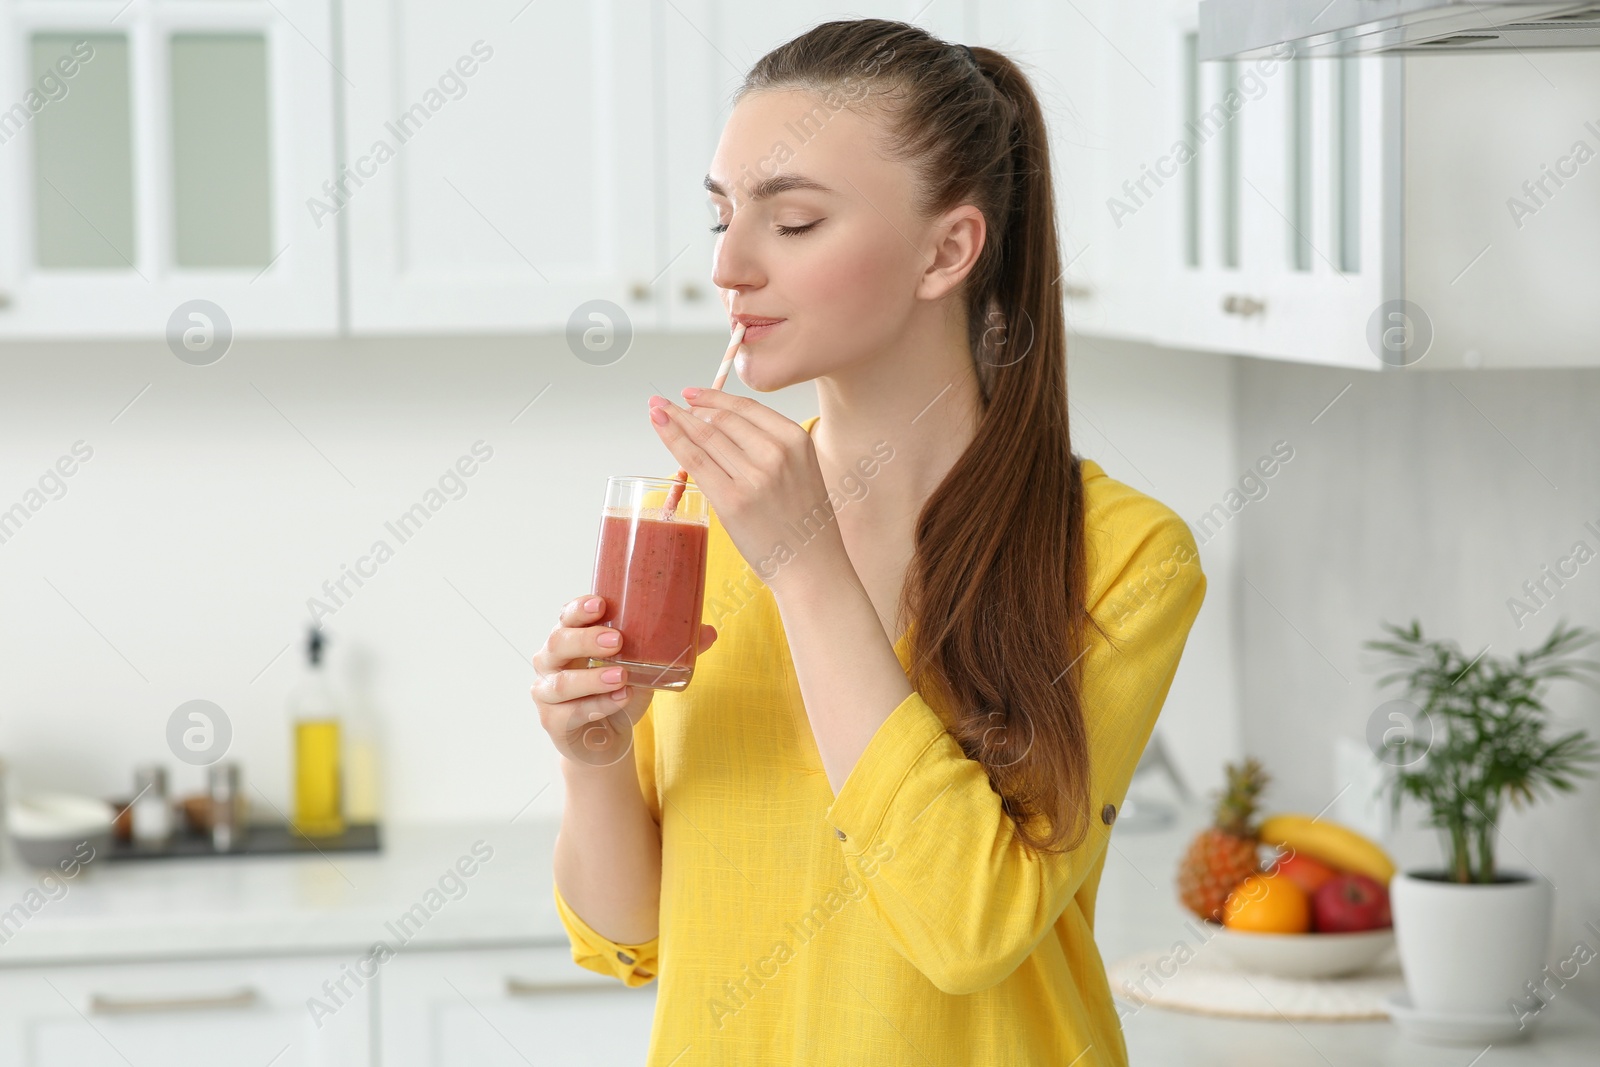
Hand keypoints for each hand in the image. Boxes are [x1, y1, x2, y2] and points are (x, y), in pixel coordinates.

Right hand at [532, 593, 716, 765]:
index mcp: (570, 636)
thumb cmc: (618, 691)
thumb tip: (709, 632)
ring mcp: (547, 691)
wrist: (603, 738)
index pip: (566, 615)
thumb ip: (670, 650)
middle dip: (587, 640)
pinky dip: (596, 706)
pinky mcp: (552, 720)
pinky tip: (619, 701)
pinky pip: (570, 713)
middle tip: (618, 641)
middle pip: (558, 643)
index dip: (579, 608)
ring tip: (621, 677)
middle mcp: (551, 660)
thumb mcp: (643, 667)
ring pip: (562, 682)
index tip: (601, 604)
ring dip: (593, 678)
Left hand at [648, 388, 845, 590]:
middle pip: (721, 420)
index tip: (692, 394)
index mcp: (796, 440)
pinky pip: (695, 461)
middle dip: (689, 408)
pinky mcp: (732, 501)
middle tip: (665, 403)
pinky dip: (673, 441)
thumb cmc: (804, 523)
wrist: (812, 566)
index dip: (713, 397)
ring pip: (705, 437)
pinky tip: (660, 428)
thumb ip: (770, 447)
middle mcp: (776, 453)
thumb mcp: (802, 470)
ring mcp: (753, 477)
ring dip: (675, 420)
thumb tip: (721, 429)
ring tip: (656, 412)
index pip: (746, 408)